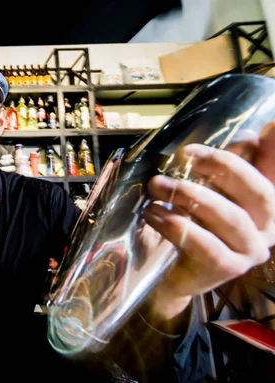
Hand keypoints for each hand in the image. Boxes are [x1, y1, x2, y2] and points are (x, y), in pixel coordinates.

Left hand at [143, 123, 274, 320]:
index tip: (252, 130)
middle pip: (258, 191)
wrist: (175, 276)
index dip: (264, 152)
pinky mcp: (228, 269)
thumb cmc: (193, 228)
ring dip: (190, 196)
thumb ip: (225, 169)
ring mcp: (250, 251)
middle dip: (221, 167)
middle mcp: (268, 229)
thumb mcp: (208, 194)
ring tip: (157, 186)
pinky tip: (154, 213)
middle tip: (182, 155)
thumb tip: (250, 135)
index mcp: (266, 206)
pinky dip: (177, 225)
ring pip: (229, 217)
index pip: (272, 174)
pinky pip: (205, 244)